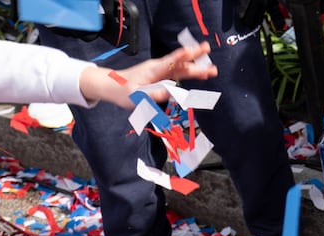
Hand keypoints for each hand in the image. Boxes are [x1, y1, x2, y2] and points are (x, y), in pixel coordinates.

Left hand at [80, 42, 219, 108]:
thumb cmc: (123, 91)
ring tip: (211, 70)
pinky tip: (200, 74)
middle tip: (210, 59)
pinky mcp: (161, 76)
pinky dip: (190, 73)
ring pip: (181, 68)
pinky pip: (178, 73)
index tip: (192, 51)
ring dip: (196, 68)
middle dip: (195, 61)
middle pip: (179, 64)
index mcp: (152, 71)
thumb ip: (153, 94)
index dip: (182, 56)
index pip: (170, 62)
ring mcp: (160, 72)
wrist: (113, 86)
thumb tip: (170, 93)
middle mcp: (158, 68)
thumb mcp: (136, 96)